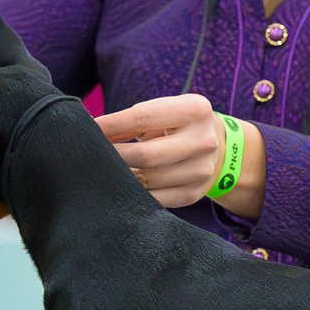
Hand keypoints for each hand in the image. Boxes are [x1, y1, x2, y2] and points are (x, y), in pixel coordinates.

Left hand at [93, 94, 262, 214]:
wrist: (222, 149)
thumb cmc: (179, 126)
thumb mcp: (166, 112)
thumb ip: (133, 119)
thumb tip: (92, 130)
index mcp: (195, 110)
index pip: (142, 117)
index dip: (110, 125)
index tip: (87, 129)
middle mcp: (203, 140)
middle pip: (145, 155)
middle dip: (113, 156)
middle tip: (92, 155)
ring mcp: (201, 170)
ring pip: (147, 180)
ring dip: (120, 176)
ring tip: (106, 170)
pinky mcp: (194, 194)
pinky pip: (154, 199)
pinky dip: (133, 193)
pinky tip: (122, 185)